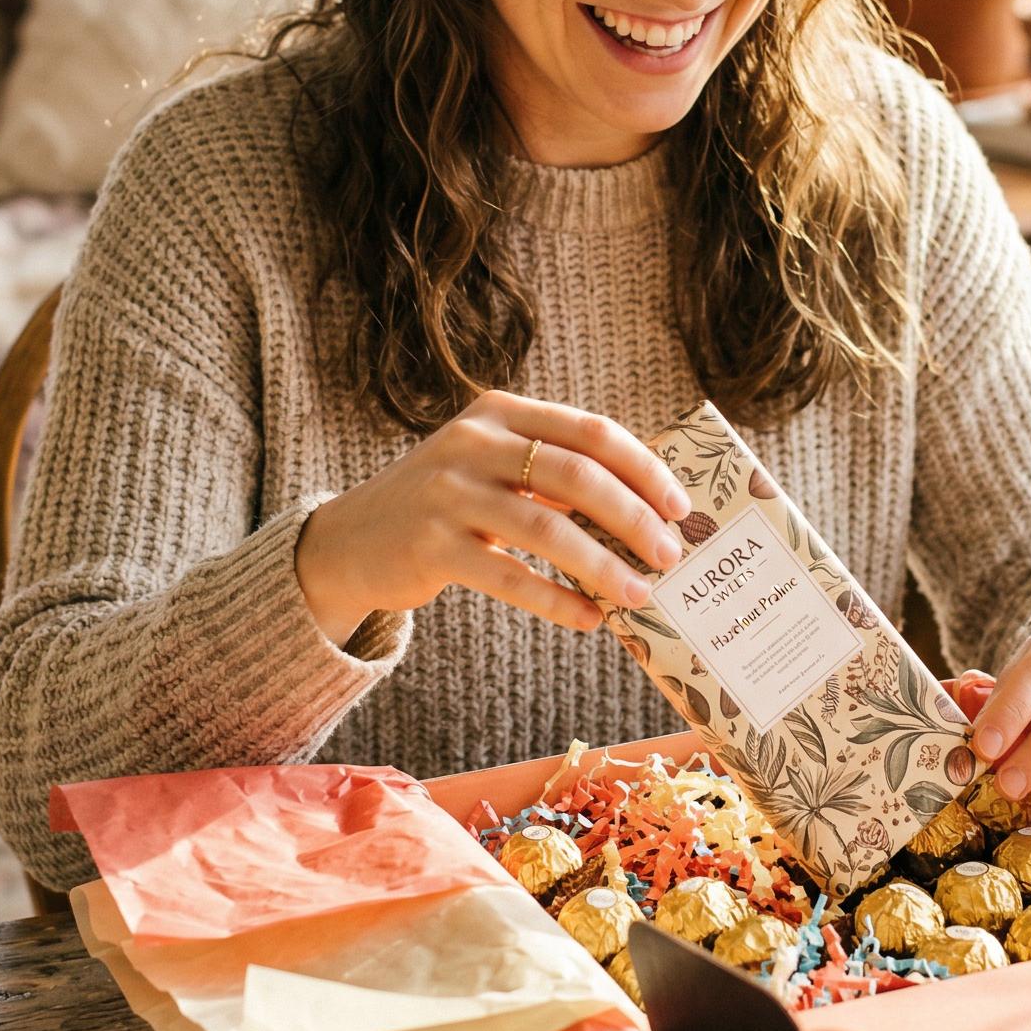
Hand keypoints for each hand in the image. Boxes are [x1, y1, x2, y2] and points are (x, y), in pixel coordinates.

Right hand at [293, 390, 690, 650]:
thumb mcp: (494, 466)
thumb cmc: (446, 504)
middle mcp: (473, 443)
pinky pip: (509, 577)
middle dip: (632, 517)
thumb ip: (555, 471)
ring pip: (546, 528)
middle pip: (575, 474)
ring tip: (639, 592)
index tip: (680, 506)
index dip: (643, 468)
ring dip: (602, 564)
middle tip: (669, 553)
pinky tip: (588, 618)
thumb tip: (647, 505)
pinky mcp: (429, 546)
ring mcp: (447, 493)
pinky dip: (556, 600)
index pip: (590, 432)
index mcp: (500, 412)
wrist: (351, 541)